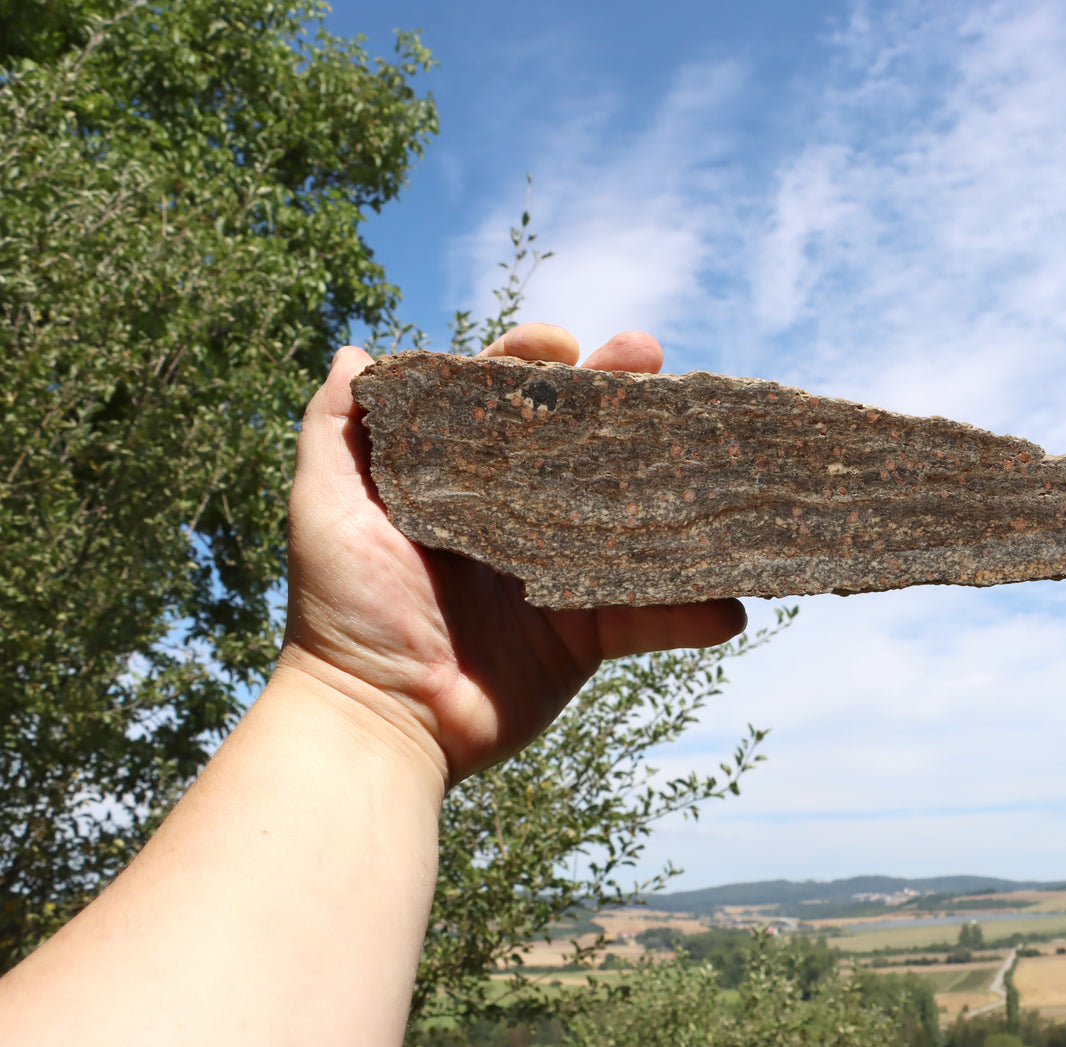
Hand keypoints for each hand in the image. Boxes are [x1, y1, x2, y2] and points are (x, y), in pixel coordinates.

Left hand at [278, 324, 746, 787]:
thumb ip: (335, 430)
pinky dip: (694, 613)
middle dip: (622, 395)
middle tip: (655, 357)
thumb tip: (356, 355)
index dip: (534, 363)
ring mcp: (556, 576)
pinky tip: (735, 599)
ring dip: (680, 488)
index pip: (504, 402)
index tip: (562, 345)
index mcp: (458, 480)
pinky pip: (650, 619)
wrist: (375, 722)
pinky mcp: (584, 637)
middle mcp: (515, 519)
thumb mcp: (324, 508)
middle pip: (582, 442)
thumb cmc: (342, 611)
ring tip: (722, 456)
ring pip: (632, 520)